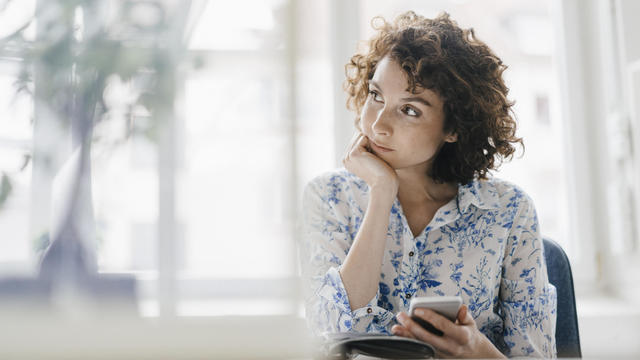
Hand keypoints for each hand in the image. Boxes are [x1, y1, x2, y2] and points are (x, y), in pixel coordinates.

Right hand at [342, 132, 397, 197]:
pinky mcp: (353, 153)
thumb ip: (366, 148)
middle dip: (369, 142)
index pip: (358, 140)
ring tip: (375, 158)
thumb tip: (366, 134)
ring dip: (371, 143)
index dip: (369, 145)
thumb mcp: (372, 158)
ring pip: (361, 136)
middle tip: (375, 159)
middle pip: (358, 136)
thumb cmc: (383, 172)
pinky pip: (364, 138)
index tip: (374, 159)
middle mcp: (345, 158)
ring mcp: (348, 156)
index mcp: (348, 160)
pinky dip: (372, 144)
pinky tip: (374, 157)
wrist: (384, 183)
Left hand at [391, 305, 505, 358]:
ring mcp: (442, 354)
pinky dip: (410, 341)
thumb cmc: (468, 333)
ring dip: (407, 336)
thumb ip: (465, 315)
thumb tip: (461, 308)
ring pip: (421, 345)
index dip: (430, 316)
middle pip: (427, 337)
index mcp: (461, 336)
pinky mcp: (435, 356)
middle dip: (412, 327)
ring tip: (395, 327)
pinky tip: (400, 334)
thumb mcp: (470, 323)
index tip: (417, 310)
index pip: (443, 325)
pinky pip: (421, 348)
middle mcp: (450, 347)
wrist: (472, 353)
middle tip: (401, 316)